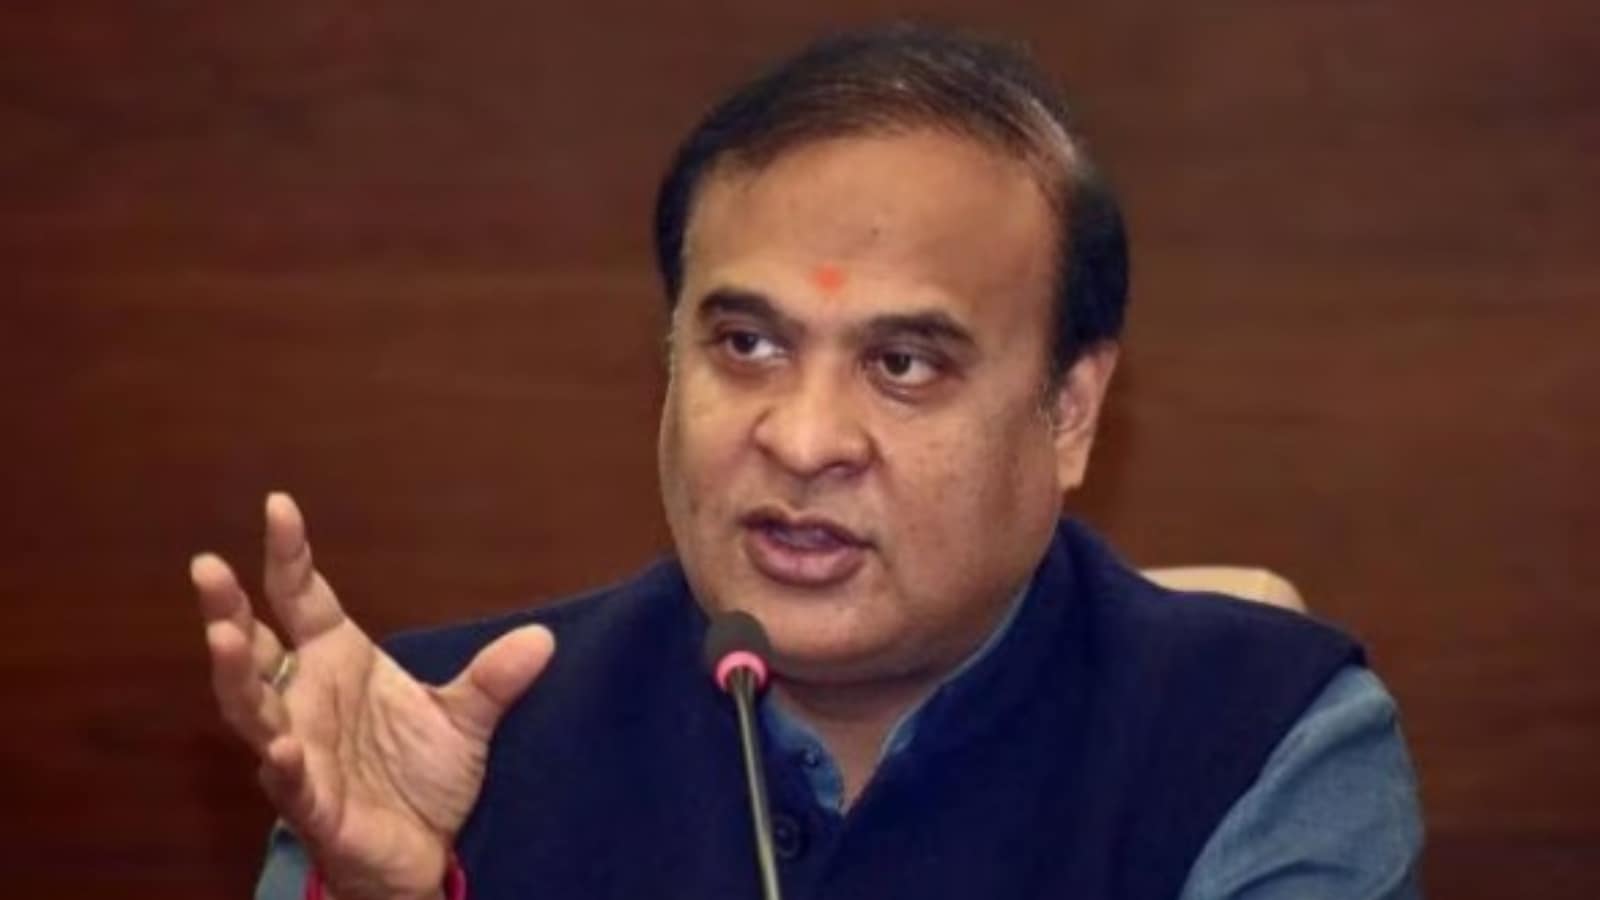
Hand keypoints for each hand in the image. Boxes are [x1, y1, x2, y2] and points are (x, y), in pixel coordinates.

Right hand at [193, 493, 554, 899]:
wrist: (423, 853)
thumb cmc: (420, 778)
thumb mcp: (464, 719)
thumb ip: (494, 679)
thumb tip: (544, 638)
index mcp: (335, 661)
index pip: (301, 597)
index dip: (287, 555)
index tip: (278, 505)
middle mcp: (305, 699)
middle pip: (252, 648)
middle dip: (226, 608)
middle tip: (207, 567)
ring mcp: (301, 750)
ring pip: (251, 709)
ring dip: (234, 674)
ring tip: (223, 636)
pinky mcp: (312, 803)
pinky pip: (289, 783)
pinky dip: (283, 764)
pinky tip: (282, 748)